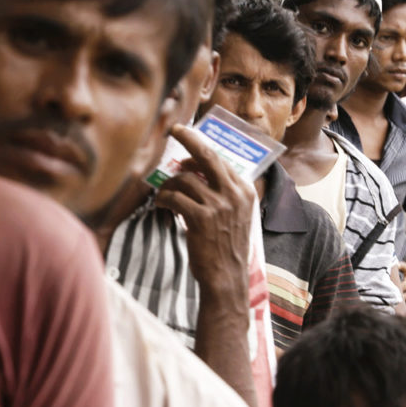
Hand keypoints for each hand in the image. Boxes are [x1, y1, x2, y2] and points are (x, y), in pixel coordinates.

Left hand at [156, 125, 255, 298]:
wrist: (226, 277)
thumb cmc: (226, 246)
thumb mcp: (235, 215)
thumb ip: (223, 193)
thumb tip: (193, 171)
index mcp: (245, 191)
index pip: (220, 159)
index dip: (200, 147)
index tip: (186, 139)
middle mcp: (234, 194)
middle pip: (207, 156)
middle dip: (188, 138)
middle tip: (174, 129)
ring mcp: (218, 205)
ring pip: (184, 179)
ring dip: (168, 184)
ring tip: (163, 194)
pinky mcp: (200, 218)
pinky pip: (174, 197)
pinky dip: (163, 199)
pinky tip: (161, 206)